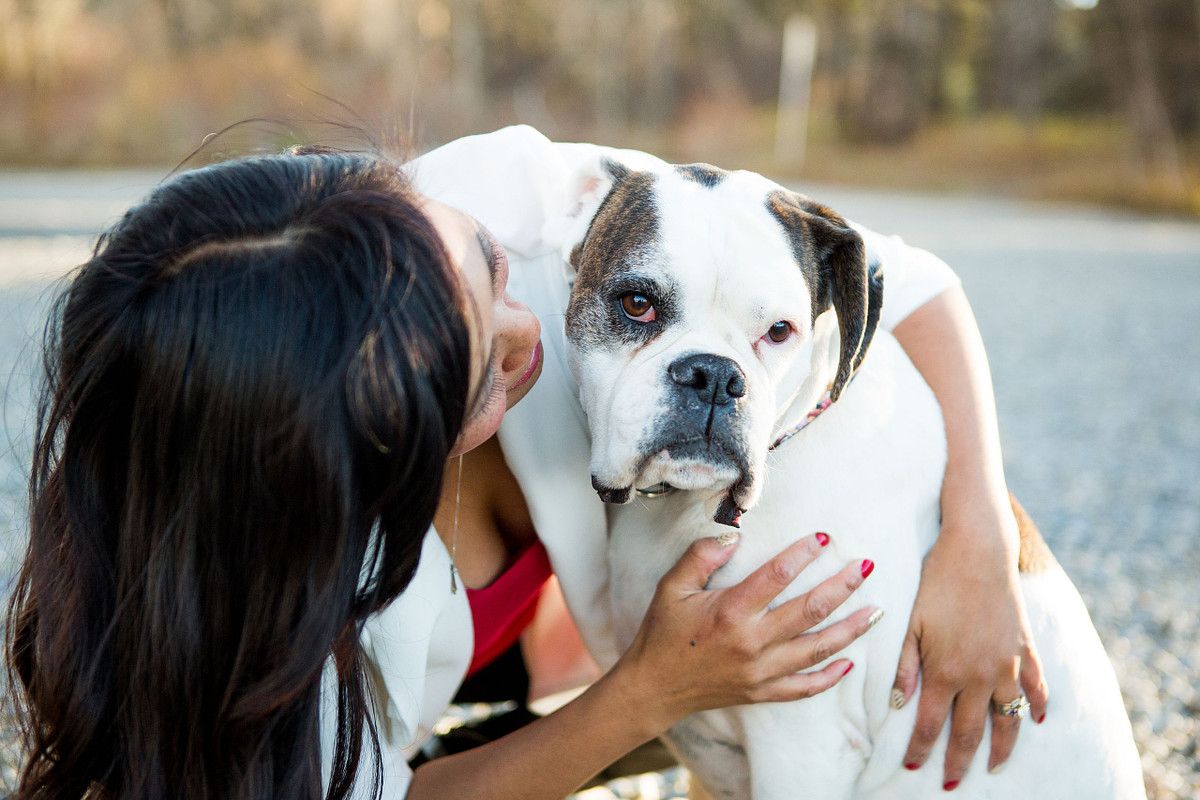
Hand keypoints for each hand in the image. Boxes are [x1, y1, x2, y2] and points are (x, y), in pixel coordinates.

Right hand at [616, 532, 879, 732]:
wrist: (653, 687)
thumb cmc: (662, 633)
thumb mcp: (670, 587)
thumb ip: (701, 557)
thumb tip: (734, 535)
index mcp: (730, 613)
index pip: (776, 576)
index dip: (803, 554)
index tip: (824, 537)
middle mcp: (752, 643)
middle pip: (810, 610)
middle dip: (843, 586)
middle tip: (867, 566)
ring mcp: (761, 671)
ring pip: (817, 648)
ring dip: (851, 629)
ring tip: (877, 611)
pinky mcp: (762, 692)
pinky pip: (805, 687)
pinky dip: (830, 677)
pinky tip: (851, 664)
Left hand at [892, 510, 1048, 788]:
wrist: (977, 550)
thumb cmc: (936, 580)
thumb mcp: (910, 622)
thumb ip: (905, 665)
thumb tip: (896, 703)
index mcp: (945, 670)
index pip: (931, 723)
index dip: (922, 748)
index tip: (913, 766)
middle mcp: (978, 674)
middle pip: (970, 731)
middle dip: (958, 760)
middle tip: (950, 783)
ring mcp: (1007, 663)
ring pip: (1009, 718)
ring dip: (1002, 747)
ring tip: (995, 767)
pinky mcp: (1026, 648)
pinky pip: (1038, 686)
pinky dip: (1040, 705)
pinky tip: (1040, 720)